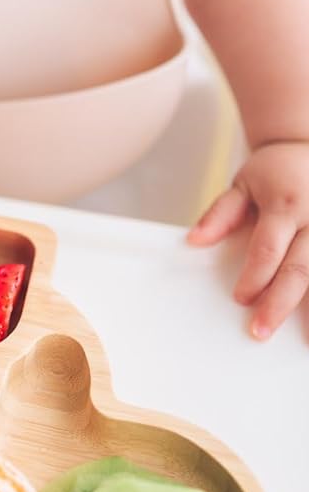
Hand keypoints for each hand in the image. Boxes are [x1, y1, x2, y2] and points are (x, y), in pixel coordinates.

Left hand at [187, 141, 308, 339]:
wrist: (308, 148)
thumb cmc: (274, 173)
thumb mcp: (243, 184)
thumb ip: (221, 214)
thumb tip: (194, 240)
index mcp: (284, 205)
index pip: (268, 248)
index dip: (255, 276)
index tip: (240, 299)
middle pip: (299, 269)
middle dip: (279, 303)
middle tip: (260, 331)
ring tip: (306, 342)